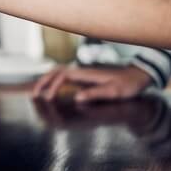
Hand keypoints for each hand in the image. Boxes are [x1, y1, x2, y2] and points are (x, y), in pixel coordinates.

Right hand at [32, 65, 153, 102]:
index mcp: (86, 73)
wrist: (137, 76)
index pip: (62, 76)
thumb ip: (95, 93)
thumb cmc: (127, 85)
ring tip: (37, 92)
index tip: (49, 99)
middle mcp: (81, 71)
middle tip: (33, 94)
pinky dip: (53, 82)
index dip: (53, 87)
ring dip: (46, 81)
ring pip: (58, 72)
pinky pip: (63, 77)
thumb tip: (77, 97)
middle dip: (42, 81)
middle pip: (55, 71)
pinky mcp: (83, 77)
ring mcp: (82, 73)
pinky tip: (51, 90)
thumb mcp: (114, 91)